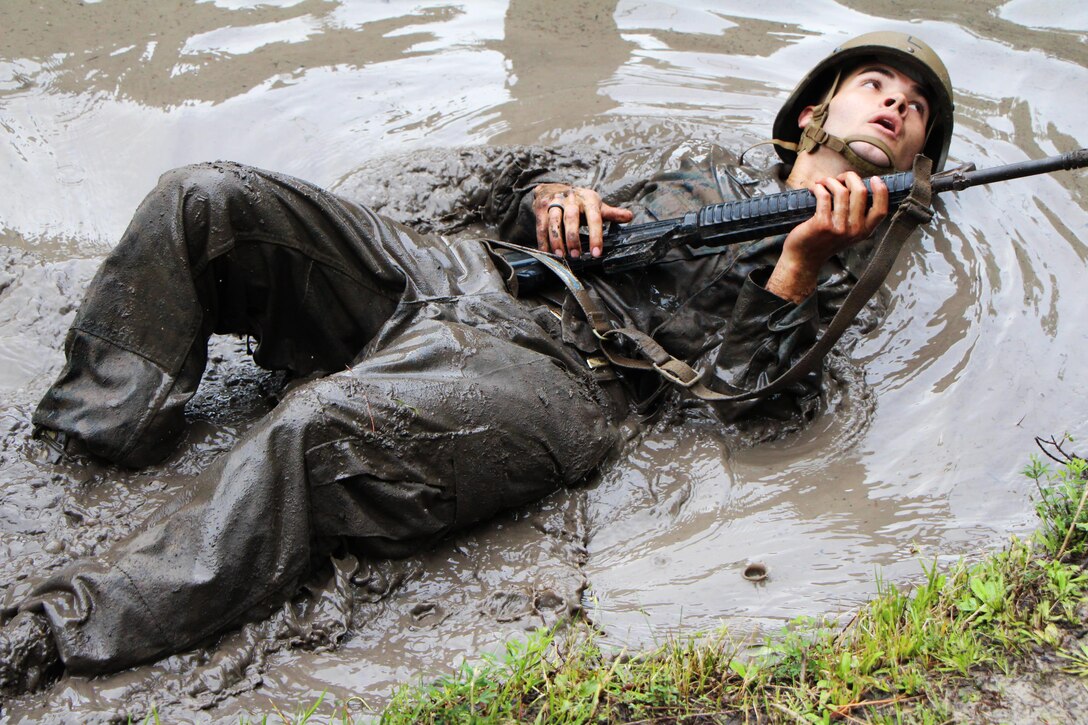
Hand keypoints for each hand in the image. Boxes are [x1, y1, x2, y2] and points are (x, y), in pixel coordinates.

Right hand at [533, 183, 632, 257]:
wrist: (553, 188)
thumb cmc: (579, 202)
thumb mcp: (595, 205)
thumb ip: (611, 213)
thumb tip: (630, 217)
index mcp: (588, 199)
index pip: (594, 218)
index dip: (596, 236)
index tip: (597, 253)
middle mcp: (571, 199)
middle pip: (572, 218)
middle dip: (573, 238)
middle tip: (576, 255)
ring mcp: (555, 202)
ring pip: (554, 222)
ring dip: (557, 240)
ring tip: (561, 255)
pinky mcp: (542, 208)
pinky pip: (541, 226)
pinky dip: (543, 241)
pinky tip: (547, 252)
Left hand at [765, 172, 888, 302]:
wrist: (804, 258)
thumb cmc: (824, 241)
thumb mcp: (848, 233)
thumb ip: (856, 215)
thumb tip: (856, 185)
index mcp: (864, 231)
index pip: (881, 210)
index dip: (881, 191)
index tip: (874, 179)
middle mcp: (854, 230)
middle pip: (860, 192)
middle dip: (850, 177)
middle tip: (839, 178)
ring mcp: (839, 227)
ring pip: (841, 191)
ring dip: (830, 181)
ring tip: (823, 182)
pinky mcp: (822, 224)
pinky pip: (824, 196)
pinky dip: (818, 188)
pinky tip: (814, 188)